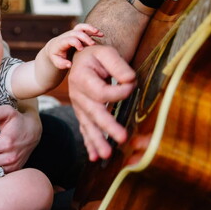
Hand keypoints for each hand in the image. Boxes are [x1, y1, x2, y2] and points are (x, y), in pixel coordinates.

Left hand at [46, 23, 103, 68]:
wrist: (54, 47)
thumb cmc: (57, 56)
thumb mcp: (57, 62)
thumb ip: (62, 64)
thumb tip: (70, 64)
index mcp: (61, 42)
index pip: (69, 39)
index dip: (76, 42)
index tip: (81, 49)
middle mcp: (67, 35)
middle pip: (76, 32)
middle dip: (85, 37)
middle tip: (93, 44)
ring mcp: (72, 33)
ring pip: (81, 27)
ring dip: (90, 29)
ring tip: (99, 33)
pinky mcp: (78, 33)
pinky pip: (85, 28)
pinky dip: (93, 30)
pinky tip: (101, 35)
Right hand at [68, 44, 135, 160]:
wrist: (82, 58)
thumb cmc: (96, 55)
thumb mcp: (106, 52)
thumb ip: (118, 65)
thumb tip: (130, 80)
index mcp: (81, 78)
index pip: (102, 92)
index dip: (120, 92)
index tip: (133, 84)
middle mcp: (77, 95)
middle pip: (94, 113)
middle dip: (108, 127)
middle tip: (122, 138)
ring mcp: (78, 106)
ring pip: (88, 125)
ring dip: (97, 141)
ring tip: (107, 155)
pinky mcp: (82, 113)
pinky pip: (85, 129)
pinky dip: (89, 144)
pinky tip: (94, 157)